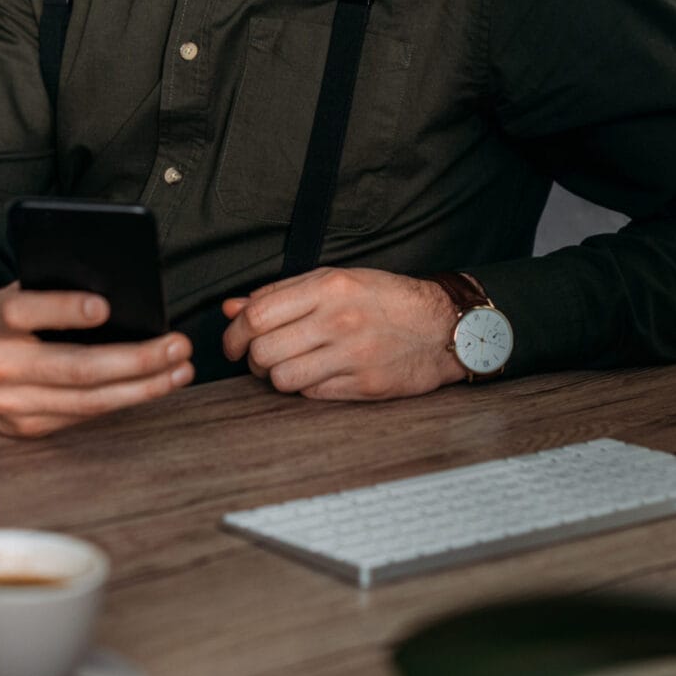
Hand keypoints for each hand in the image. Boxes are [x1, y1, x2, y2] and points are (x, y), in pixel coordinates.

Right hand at [0, 283, 194, 437]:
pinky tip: (153, 386)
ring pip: (87, 401)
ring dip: (142, 387)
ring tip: (179, 370)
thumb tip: (118, 292)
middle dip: (134, 359)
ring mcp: (11, 406)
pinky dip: (123, 401)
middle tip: (177, 345)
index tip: (104, 306)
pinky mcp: (26, 430)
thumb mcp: (8, 299)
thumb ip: (49, 294)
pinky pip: (83, 417)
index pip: (24, 312)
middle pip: (74, 368)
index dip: (64, 310)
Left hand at [220, 267, 464, 400]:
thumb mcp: (335, 281)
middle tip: (260, 358)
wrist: (443, 326)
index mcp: (328, 288)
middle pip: (263, 351)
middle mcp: (338, 321)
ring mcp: (353, 356)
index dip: (234, 334)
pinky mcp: (365, 385)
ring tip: (287, 367)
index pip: (257, 315)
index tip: (232, 344)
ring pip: (282, 379)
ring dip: (276, 377)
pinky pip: (311, 394)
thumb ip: (281, 293)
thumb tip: (231, 308)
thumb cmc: (386, 299)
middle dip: (252, 359)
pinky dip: (305, 388)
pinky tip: (316, 375)